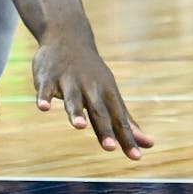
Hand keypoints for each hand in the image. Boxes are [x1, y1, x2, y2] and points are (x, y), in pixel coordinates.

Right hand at [32, 30, 153, 159]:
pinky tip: (44, 108)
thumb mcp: (111, 94)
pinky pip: (46, 89)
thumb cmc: (92, 73)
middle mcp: (90, 88)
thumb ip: (126, 122)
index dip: (127, 138)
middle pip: (98, 111)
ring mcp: (68, 81)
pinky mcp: (48, 78)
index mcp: (107, 93)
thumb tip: (148, 145)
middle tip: (111, 148)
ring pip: (73, 99)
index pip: (118, 119)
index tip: (136, 157)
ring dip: (76, 112)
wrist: (68, 35)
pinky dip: (44, 98)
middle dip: (104, 129)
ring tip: (79, 126)